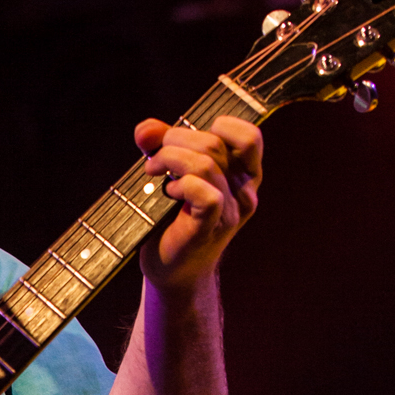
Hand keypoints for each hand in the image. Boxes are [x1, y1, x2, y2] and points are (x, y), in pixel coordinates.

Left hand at [135, 114, 262, 293]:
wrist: (171, 269)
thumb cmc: (172, 219)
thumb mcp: (169, 174)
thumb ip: (161, 145)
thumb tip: (145, 129)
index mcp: (243, 173)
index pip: (249, 136)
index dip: (218, 126)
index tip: (187, 139)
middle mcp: (244, 191)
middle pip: (214, 143)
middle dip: (175, 140)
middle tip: (154, 158)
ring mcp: (230, 211)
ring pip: (206, 165)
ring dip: (169, 160)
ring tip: (152, 172)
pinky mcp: (211, 228)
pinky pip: (206, 194)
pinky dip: (181, 186)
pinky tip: (168, 193)